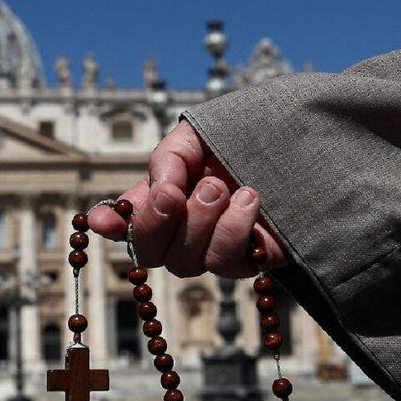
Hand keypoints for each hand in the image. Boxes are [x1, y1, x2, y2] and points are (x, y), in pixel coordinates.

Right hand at [88, 121, 289, 277]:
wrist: (298, 143)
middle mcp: (182, 231)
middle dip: (156, 223)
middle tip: (178, 191)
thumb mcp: (196, 136)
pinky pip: (226, 264)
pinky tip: (248, 198)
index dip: (109, 225)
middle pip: (148, 252)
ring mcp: (213, 249)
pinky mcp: (248, 261)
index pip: (125, 222)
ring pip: (185, 262)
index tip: (101, 219)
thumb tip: (157, 189)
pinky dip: (233, 230)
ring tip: (222, 186)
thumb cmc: (241, 140)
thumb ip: (168, 158)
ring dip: (199, 222)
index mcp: (162, 199)